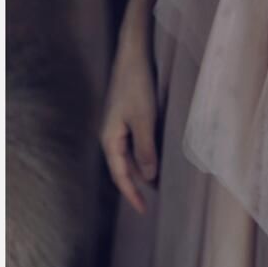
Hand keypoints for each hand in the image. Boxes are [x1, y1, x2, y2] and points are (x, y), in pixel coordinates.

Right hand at [100, 17, 157, 213]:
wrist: (133, 56)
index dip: (132, 194)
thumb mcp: (144, 120)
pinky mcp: (126, 119)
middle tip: (151, 204)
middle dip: (136, 186)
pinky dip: (144, 157)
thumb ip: (146, 149)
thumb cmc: (137, 86)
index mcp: (110, 138)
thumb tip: (148, 177)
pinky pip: (133, 145)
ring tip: (157, 187)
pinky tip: (156, 161)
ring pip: (128, 157)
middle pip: (122, 168)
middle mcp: (110, 135)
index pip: (120, 174)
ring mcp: (117, 127)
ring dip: (141, 172)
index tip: (143, 211)